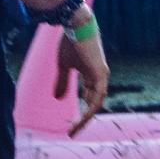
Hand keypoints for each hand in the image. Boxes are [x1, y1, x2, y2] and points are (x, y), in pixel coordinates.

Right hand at [54, 11, 108, 137]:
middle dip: (83, 119)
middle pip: (94, 103)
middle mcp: (99, 77)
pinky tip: (81, 118)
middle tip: (72, 132)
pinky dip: (90, 108)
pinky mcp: (100, 74)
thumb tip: (57, 99)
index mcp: (92, 75)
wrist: (76, 26)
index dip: (81, 112)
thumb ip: (62, 82)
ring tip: (74, 129)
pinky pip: (97, 97)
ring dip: (85, 117)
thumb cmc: (70, 42)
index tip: (71, 124)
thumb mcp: (63, 66)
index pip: (89, 98)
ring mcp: (101, 76)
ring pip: (96, 103)